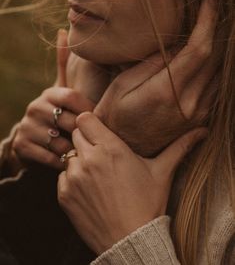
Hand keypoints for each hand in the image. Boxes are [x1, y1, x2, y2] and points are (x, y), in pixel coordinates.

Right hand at [11, 30, 94, 169]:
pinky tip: (65, 160)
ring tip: (76, 149)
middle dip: (81, 133)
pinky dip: (60, 161)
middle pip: (69, 121)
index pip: (72, 97)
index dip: (88, 110)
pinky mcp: (22, 146)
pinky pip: (49, 157)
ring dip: (72, 149)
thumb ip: (64, 64)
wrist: (33, 139)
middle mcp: (35, 107)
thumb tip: (63, 30)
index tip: (95, 121)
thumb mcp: (61, 90)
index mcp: (50, 93)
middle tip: (89, 140)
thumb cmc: (57, 114)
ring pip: (60, 142)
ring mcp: (27, 127)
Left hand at [58, 112, 206, 253]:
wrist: (130, 240)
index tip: (99, 131)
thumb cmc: (147, 204)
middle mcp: (89, 159)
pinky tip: (89, 190)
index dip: (91, 123)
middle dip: (86, 139)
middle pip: (76, 134)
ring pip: (69, 155)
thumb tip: (201, 132)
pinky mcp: (64, 194)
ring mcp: (73, 177)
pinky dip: (72, 179)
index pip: (85, 118)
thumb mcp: (162, 172)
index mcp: (111, 149)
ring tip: (96, 175)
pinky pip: (62, 176)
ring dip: (79, 161)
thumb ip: (179, 148)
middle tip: (101, 153)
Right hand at [94, 0, 217, 156]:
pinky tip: (200, 62)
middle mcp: (188, 104)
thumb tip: (176, 47)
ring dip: (214, 52)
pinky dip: (211, 70)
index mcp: (165, 92)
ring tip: (200, 38)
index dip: (207, 23)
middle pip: (214, 59)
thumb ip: (151, 64)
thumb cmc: (116, 117)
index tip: (209, 5)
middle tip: (205, 17)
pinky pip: (214, 88)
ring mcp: (197, 114)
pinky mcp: (199, 119)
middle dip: (213, 33)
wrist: (126, 150)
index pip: (198, 50)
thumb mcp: (121, 86)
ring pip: (217, 74)